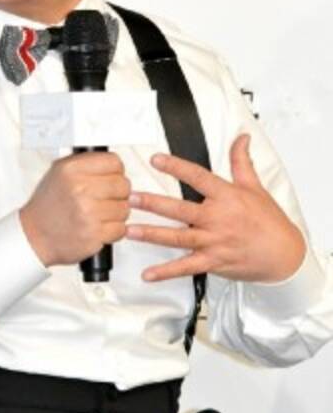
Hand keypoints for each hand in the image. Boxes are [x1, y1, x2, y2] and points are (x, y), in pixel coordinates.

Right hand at [20, 152, 130, 266]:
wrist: (34, 235)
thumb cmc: (48, 205)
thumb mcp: (59, 172)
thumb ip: (86, 163)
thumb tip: (114, 163)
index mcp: (72, 169)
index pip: (114, 162)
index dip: (116, 171)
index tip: (111, 177)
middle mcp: (80, 188)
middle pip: (123, 185)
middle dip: (118, 193)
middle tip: (107, 197)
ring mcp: (88, 212)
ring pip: (124, 208)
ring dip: (116, 213)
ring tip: (100, 213)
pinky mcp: (94, 234)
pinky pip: (120, 229)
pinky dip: (113, 230)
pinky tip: (99, 226)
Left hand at [126, 134, 305, 282]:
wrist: (284, 255)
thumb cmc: (268, 221)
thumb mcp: (254, 186)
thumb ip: (241, 161)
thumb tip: (242, 138)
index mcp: (226, 197)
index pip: (197, 177)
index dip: (176, 167)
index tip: (156, 159)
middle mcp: (217, 219)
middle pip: (180, 209)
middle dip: (153, 203)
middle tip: (130, 198)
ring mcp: (214, 242)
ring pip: (178, 237)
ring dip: (151, 234)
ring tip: (129, 230)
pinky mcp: (213, 262)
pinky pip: (186, 268)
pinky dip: (166, 272)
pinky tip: (148, 274)